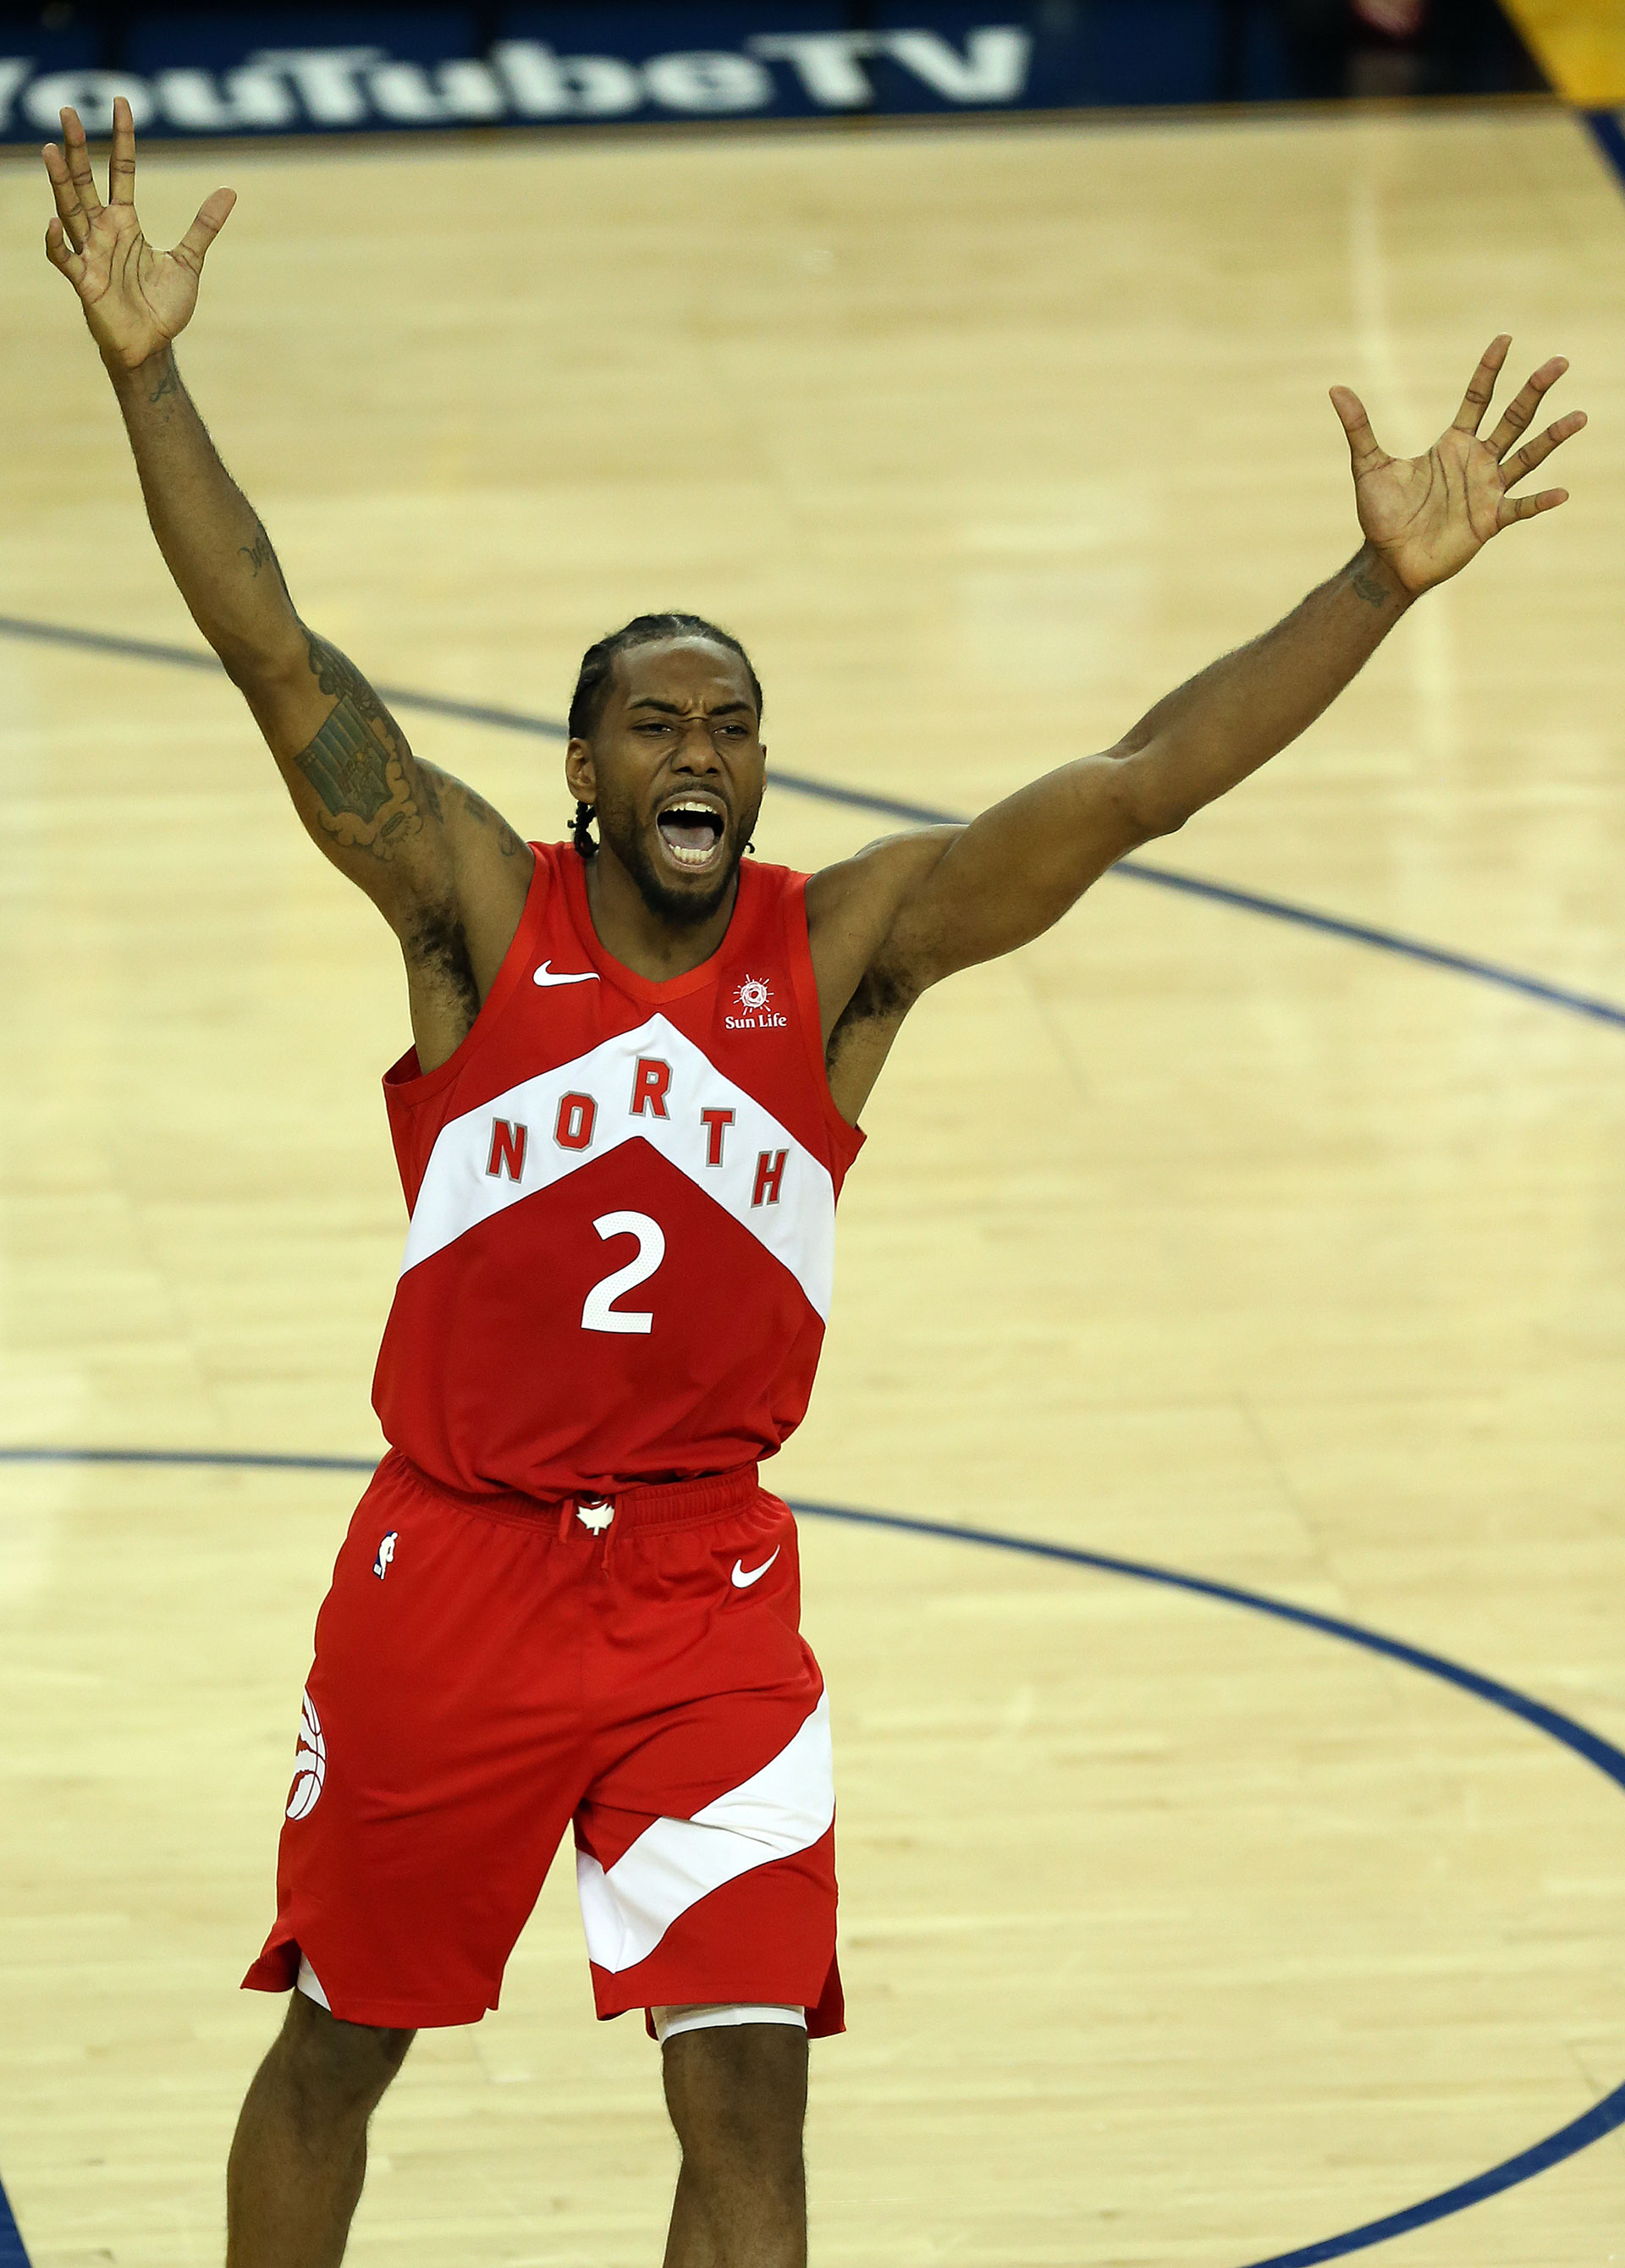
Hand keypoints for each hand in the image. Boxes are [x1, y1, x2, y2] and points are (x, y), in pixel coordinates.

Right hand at [43, 97, 233, 371]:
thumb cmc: (162, 306)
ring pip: (69, 210)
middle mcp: (103, 231)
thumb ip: (204, 226)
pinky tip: (51, 221)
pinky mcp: (84, 282)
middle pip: (85, 181)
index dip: (123, 139)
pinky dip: (55, 242)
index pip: (121, 171)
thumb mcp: (189, 261)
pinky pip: (63, 258)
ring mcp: (90, 254)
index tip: (121, 103)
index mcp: (125, 222)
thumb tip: (230, 191)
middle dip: (77, 148)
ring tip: (51, 149)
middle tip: (67, 111)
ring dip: (60, 182)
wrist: (152, 348)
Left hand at [1330, 337, 1584, 595]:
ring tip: (1580, 416)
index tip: (1505, 339)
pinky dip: (1540, 501)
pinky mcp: (1490, 521)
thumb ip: (1359, 427)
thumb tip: (1335, 388)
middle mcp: (1477, 461)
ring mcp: (1487, 490)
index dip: (1489, 369)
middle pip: (1513, 418)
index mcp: (1453, 444)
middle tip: (1561, 361)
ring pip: (1527, 456)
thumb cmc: (1381, 515)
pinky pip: (1520, 507)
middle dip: (1535, 390)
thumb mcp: (1368, 466)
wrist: (1388, 560)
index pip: (1477, 398)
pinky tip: (1561, 492)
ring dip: (1553, 437)